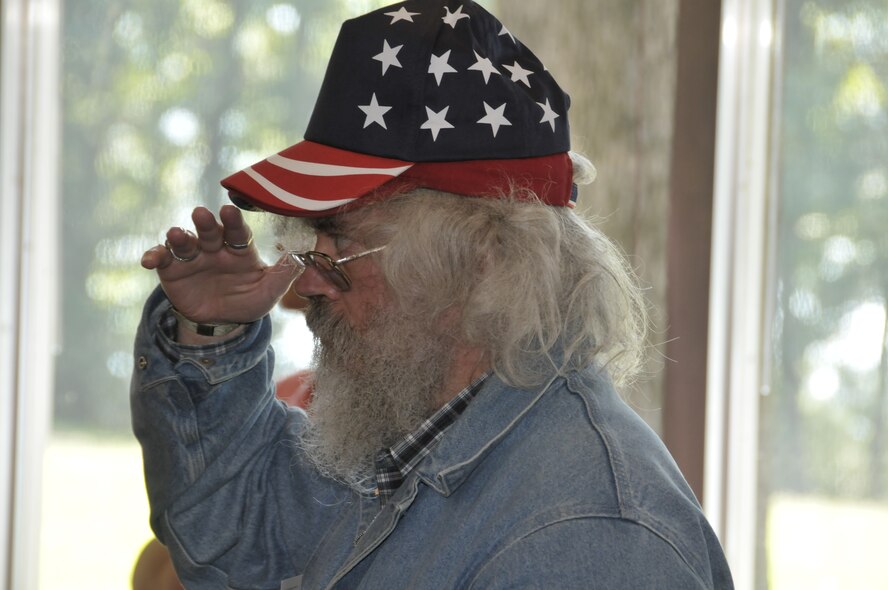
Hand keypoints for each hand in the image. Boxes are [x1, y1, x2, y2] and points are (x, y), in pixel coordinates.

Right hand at [141, 205, 300, 324]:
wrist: (221, 324)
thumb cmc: (247, 302)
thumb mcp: (267, 293)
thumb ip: (282, 275)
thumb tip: (301, 256)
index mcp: (239, 250)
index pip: (237, 231)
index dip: (233, 221)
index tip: (229, 210)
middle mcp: (215, 248)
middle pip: (209, 230)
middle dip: (205, 223)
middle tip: (202, 214)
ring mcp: (192, 257)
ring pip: (184, 241)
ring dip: (179, 237)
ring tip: (176, 235)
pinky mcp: (172, 269)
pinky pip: (161, 259)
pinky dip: (153, 256)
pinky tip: (148, 261)